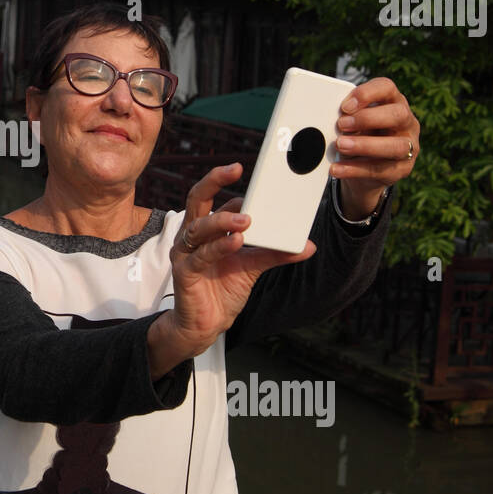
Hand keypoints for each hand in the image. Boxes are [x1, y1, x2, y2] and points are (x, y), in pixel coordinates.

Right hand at [151, 163, 315, 371]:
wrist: (207, 324)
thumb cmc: (224, 289)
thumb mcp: (253, 267)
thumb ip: (275, 254)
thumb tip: (307, 246)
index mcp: (206, 229)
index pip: (215, 199)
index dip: (228, 184)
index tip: (247, 171)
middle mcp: (192, 236)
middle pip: (197, 198)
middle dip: (214, 180)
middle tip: (236, 169)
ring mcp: (185, 253)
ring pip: (199, 227)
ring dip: (222, 221)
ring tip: (247, 220)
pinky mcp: (184, 272)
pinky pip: (201, 256)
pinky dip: (220, 247)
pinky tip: (236, 242)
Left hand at [333, 77, 420, 219]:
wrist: (364, 169)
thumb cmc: (358, 136)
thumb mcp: (352, 123)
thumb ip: (344, 117)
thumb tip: (321, 118)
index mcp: (393, 102)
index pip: (387, 88)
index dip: (367, 93)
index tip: (345, 106)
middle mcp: (407, 122)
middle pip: (398, 114)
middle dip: (368, 118)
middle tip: (341, 125)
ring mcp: (409, 146)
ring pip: (395, 146)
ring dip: (365, 145)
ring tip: (340, 145)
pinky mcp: (403, 169)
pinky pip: (381, 170)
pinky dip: (355, 170)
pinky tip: (337, 169)